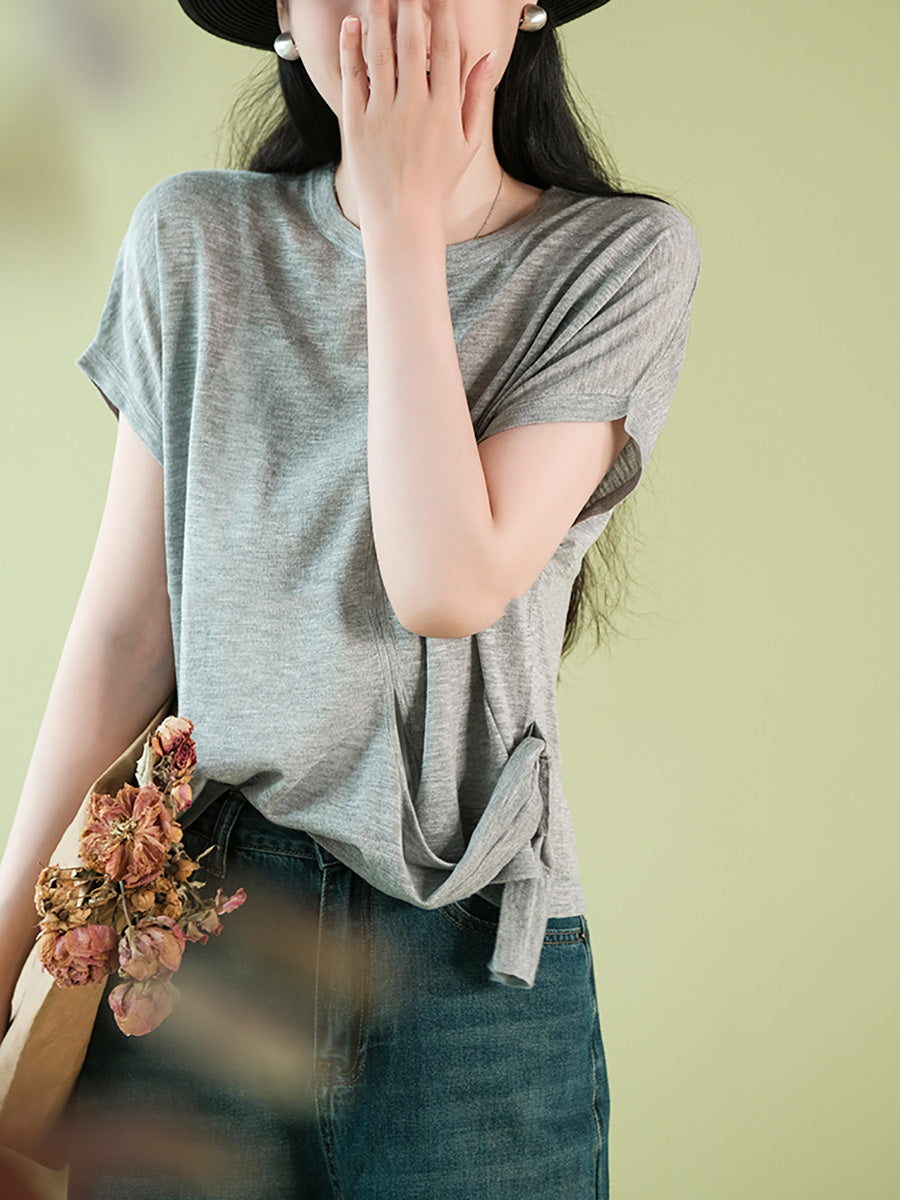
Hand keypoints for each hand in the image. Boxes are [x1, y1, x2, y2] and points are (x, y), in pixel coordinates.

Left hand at [339, 0, 496, 233]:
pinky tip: (352, 24)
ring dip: (379, 16)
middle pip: (412, 43)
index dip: (443, 15)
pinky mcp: (356, 123)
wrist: (402, 217)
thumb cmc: (437, 180)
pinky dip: (351, 47)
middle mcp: (415, 108)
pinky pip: (353, 77)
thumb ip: (477, 97)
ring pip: (380, 53)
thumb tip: (488, 56)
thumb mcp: (467, 143)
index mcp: (445, 110)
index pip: (446, 49)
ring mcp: (383, 115)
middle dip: (411, 6)